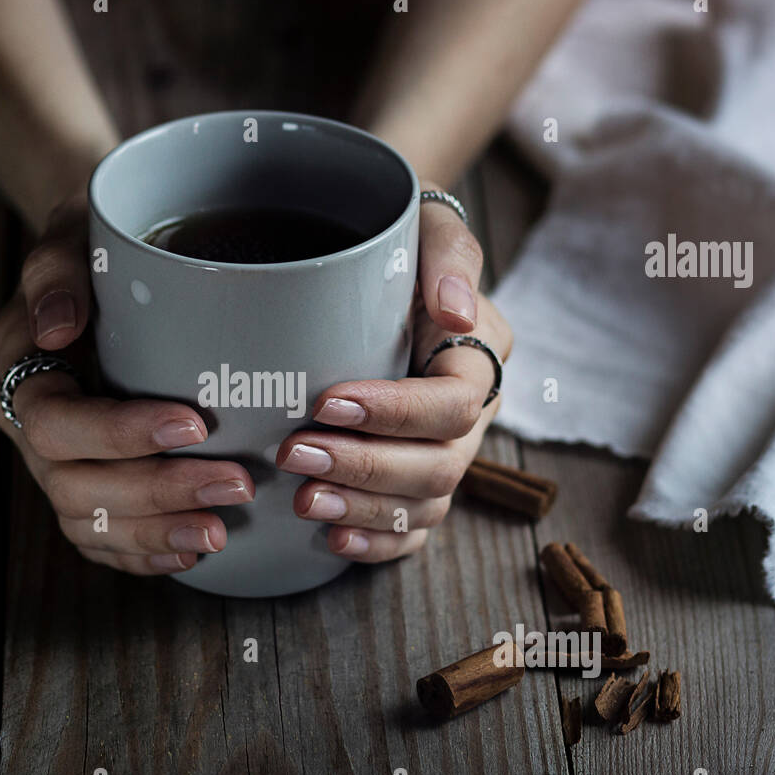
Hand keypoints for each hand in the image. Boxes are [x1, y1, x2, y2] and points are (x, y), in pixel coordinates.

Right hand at [0, 193, 255, 575]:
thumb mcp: (77, 228)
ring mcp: (55, 463)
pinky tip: (191, 551)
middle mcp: (30, 426)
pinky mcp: (87, 486)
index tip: (194, 424)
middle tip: (234, 484)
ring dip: (154, 532)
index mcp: (21, 368)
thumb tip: (57, 329)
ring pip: (88, 522)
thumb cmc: (99, 239)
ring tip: (218, 531)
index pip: (56, 422)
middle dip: (155, 492)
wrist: (114, 257)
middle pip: (74, 485)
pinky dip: (141, 553)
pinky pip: (100, 540)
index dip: (119, 435)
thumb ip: (57, 269)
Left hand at [277, 182, 512, 561]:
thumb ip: (449, 257)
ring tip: (304, 502)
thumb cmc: (400, 244)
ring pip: (424, 507)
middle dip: (366, 467)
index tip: (327, 401)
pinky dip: (376, 546)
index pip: (453, 404)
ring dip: (363, 511)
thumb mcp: (427, 228)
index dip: (395, 412)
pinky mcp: (415, 482)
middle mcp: (472, 415)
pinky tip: (331, 542)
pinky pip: (412, 533)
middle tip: (295, 454)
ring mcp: (446, 454)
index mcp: (479, 358)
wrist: (378, 265)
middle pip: (439, 466)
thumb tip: (455, 311)